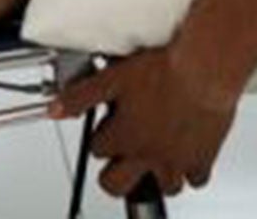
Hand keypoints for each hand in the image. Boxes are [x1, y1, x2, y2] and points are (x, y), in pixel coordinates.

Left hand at [51, 47, 238, 197]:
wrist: (203, 71)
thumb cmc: (161, 71)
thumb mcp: (110, 78)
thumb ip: (79, 97)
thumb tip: (53, 110)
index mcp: (123, 136)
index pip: (97, 150)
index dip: (99, 139)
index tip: (105, 129)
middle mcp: (147, 154)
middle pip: (118, 185)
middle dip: (114, 176)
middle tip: (119, 161)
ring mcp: (176, 160)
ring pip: (163, 187)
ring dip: (156, 175)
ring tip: (154, 157)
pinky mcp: (203, 159)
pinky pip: (196, 180)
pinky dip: (190, 172)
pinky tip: (186, 155)